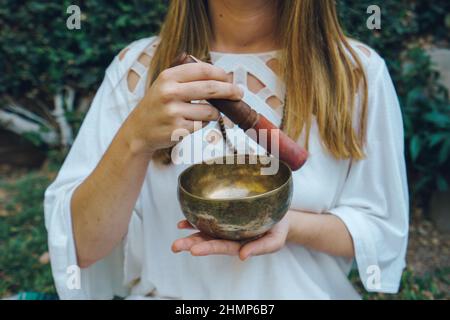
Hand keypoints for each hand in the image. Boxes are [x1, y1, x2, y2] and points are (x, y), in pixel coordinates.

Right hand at [123, 61, 242, 155]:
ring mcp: (174, 112)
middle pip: (211, 89)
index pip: (202, 70)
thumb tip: (222, 76)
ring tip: (204, 113)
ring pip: (210, 111)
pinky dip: (203, 124)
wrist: (139, 130)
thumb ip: (188, 77)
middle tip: (239, 93)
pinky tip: (191, 122)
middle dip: (230, 90)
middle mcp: (170, 92)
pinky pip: (202, 125)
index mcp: (168, 76)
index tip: (229, 77)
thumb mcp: (165, 84)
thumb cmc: (158, 104)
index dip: (220, 73)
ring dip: (214, 113)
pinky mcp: (178, 129)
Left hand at [171, 213, 291, 260]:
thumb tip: (242, 256)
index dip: (207, 248)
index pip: (221, 247)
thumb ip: (259, 249)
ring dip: (189, 232)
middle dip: (191, 244)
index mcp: (240, 245)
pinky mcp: (225, 214)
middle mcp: (229, 237)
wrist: (281, 216)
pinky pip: (208, 217)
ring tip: (177, 231)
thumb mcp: (274, 242)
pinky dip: (195, 219)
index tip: (193, 250)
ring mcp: (226, 226)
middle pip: (208, 241)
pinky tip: (183, 222)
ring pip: (205, 230)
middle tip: (175, 246)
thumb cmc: (278, 230)